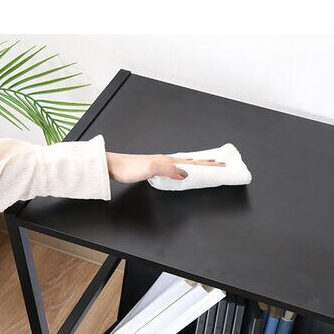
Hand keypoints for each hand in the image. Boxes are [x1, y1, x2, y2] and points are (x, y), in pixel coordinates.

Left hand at [106, 152, 225, 183]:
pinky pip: (176, 167)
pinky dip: (186, 168)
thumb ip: (168, 169)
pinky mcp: (155, 168)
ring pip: (185, 163)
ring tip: (208, 164)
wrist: (112, 166)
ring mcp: (161, 163)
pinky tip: (184, 170)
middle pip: (192, 161)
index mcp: (168, 161)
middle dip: (207, 163)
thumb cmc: (128, 168)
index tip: (221, 165)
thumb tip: (185, 173)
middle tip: (220, 163)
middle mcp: (166, 160)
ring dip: (198, 164)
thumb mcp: (150, 168)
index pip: (193, 163)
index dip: (207, 165)